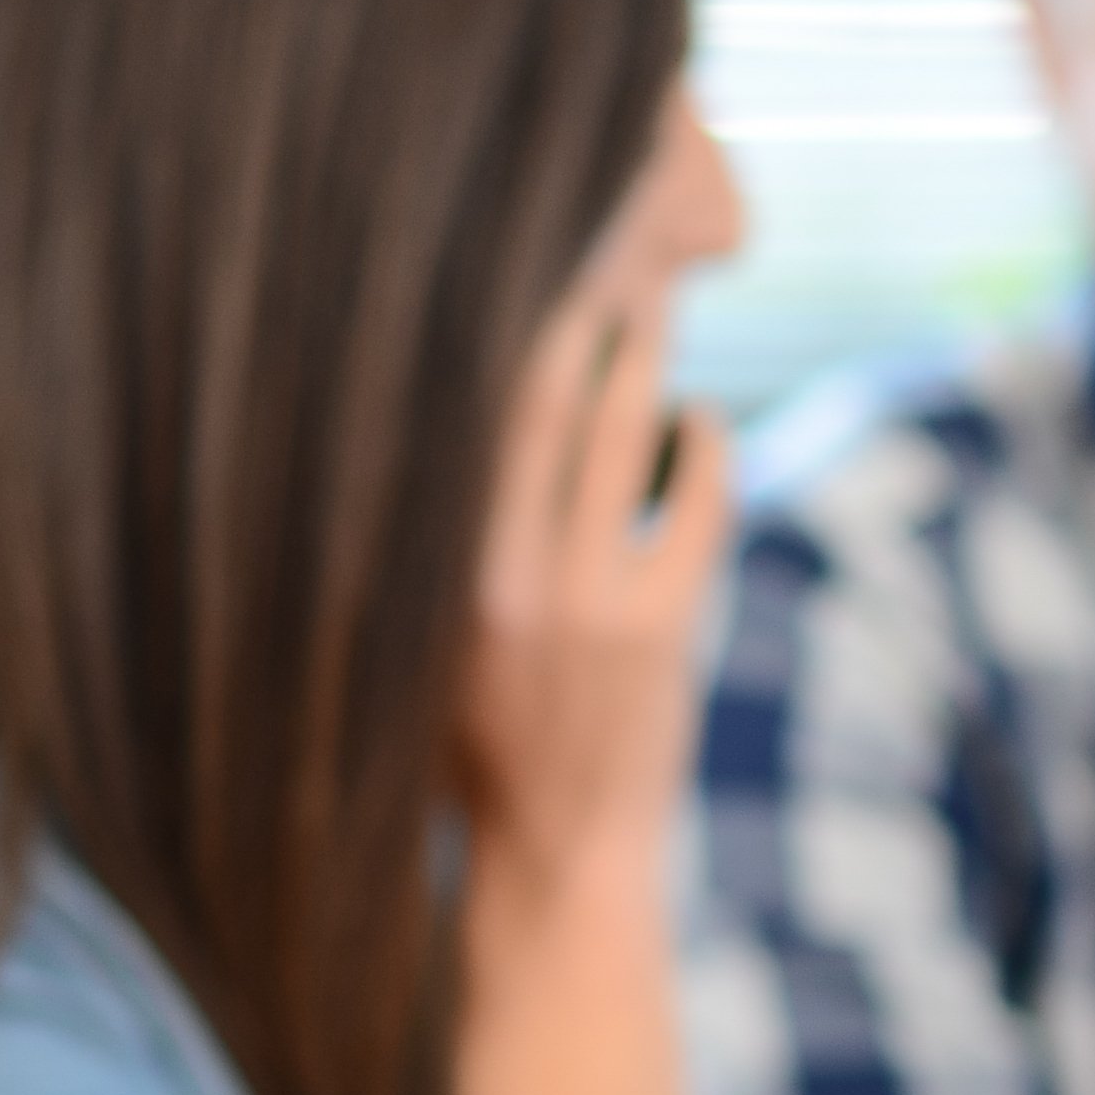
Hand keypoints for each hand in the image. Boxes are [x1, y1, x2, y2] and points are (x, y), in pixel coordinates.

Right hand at [445, 274, 730, 1094]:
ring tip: (651, 301)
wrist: (550, 866)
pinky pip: (691, 506)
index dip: (459, 326)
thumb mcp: (397, 648)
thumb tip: (390, 429)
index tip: (474, 245)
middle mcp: (484, 575)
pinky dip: (703, 451)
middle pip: (522, 396)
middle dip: (559, 307)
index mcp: (412, 572)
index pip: (433, 416)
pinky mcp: (655, 630)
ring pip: (611, 435)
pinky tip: (704, 419)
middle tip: (587, 227)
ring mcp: (574, 601)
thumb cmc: (464, 750)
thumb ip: (402, 553)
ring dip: (638, 357)